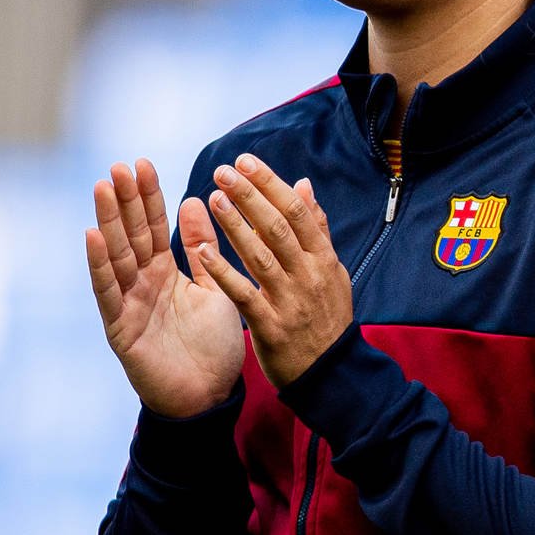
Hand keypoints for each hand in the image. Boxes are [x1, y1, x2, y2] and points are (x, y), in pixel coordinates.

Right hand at [86, 159, 245, 418]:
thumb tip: (194, 201)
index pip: (154, 226)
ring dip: (108, 221)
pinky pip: (109, 291)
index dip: (148, 196)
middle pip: (131, 234)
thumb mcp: (214, 287)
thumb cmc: (213, 346)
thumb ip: (202, 248)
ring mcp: (128, 304)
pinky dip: (100, 264)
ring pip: (116, 256)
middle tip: (120, 165)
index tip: (143, 163)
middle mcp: (142, 284)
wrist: (210, 397)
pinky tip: (92, 235)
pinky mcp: (120, 328)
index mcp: (165, 273)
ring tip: (102, 187)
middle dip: (125, 200)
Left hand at [197, 154, 351, 390]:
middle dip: (250, 196)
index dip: (270, 184)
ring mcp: (290, 301)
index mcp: (323, 259)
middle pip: (278, 228)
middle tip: (223, 171)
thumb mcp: (331, 272)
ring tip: (212, 199)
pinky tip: (203, 252)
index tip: (245, 161)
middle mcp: (309, 276)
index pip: (297, 212)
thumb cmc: (326, 318)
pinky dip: (224, 272)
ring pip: (261, 256)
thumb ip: (316, 229)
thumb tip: (304, 186)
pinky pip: (244, 294)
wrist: (331, 373)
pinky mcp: (271, 327)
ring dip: (235, 226)